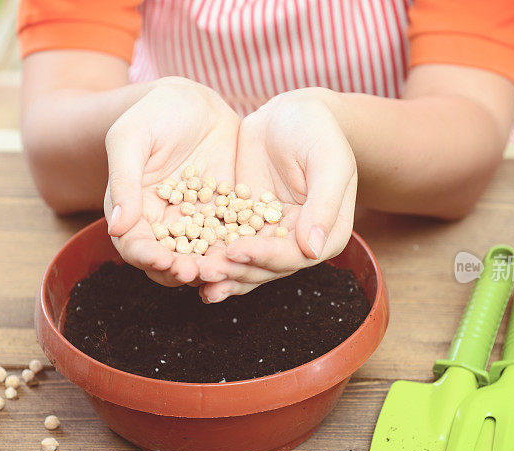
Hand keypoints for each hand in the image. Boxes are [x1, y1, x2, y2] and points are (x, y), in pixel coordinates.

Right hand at [104, 77, 238, 285]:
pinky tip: (251, 250)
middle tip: (196, 272)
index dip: (146, 257)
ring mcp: (197, 222)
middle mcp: (165, 224)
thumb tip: (115, 227)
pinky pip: (232, 237)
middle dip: (181, 270)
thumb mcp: (130, 139)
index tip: (161, 260)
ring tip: (224, 270)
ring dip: (211, 266)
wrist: (194, 101)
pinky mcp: (225, 214)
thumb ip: (123, 181)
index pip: (136, 246)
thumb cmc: (152, 114)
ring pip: (202, 255)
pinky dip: (239, 247)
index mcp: (134, 212)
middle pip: (170, 260)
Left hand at [199, 90, 356, 301]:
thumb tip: (313, 250)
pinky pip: (227, 242)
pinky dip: (209, 254)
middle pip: (266, 266)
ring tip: (192, 275)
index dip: (264, 257)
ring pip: (244, 261)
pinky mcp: (244, 221)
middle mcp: (299, 241)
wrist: (291, 112)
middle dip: (235, 271)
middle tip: (205, 272)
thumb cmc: (318, 131)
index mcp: (326, 233)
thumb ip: (323, 205)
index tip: (235, 251)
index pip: (294, 256)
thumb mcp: (328, 162)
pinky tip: (186, 264)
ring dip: (220, 271)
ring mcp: (269, 233)